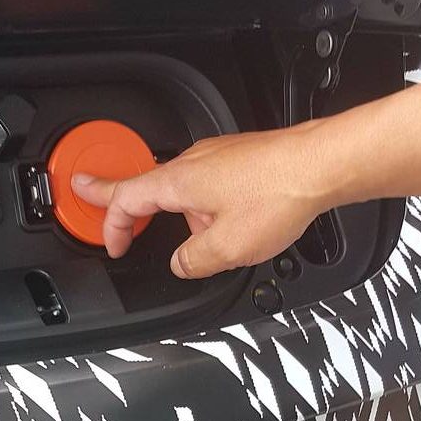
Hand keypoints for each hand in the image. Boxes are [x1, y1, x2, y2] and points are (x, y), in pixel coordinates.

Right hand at [72, 123, 335, 278]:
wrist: (322, 164)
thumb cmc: (279, 194)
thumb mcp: (228, 248)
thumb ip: (194, 261)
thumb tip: (182, 265)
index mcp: (178, 182)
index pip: (124, 199)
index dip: (109, 224)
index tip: (109, 241)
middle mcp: (193, 163)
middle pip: (149, 187)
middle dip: (129, 204)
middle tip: (97, 198)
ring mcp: (217, 156)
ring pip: (186, 190)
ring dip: (186, 217)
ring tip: (215, 242)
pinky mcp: (240, 158)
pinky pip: (211, 184)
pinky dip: (209, 205)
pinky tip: (238, 223)